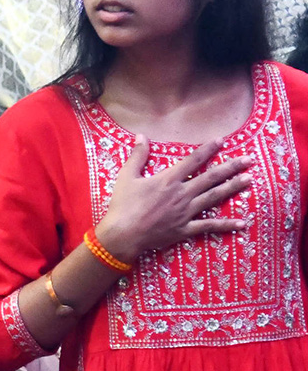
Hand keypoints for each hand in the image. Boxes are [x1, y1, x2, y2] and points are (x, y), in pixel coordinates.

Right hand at [96, 136, 250, 263]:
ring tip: (249, 180)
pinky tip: (242, 222)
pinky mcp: (186, 228)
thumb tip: (142, 136)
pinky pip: (210, 226)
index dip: (208, 149)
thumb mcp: (126, 176)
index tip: (222, 141)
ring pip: (214, 197)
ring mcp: (186, 212)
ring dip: (233, 188)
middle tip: (249, 160)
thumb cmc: (122, 205)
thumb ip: (137, 156)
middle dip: (231, 167)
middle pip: (211, 178)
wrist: (123, 234)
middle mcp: (182, 194)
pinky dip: (226, 224)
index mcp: (168, 180)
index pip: (193, 161)